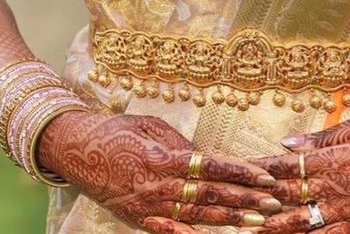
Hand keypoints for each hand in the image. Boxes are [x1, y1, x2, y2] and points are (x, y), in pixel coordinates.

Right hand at [39, 110, 280, 231]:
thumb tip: (207, 157)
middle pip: (210, 195)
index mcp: (161, 157)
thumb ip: (180, 144)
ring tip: (259, 222)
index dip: (240, 173)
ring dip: (231, 220)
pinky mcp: (140, 221)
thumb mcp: (149, 126)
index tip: (265, 176)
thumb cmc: (115, 130)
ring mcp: (148, 208)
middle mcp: (157, 185)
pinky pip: (172, 233)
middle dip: (245, 199)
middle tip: (273, 202)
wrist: (75, 151)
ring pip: (198, 217)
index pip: (211, 167)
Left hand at [249, 116, 349, 232]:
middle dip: (261, 201)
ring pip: (303, 223)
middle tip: (235, 205)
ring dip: (276, 227)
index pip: (289, 165)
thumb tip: (287, 142)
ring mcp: (346, 210)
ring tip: (252, 231)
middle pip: (289, 196)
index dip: (263, 170)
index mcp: (333, 158)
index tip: (241, 172)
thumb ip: (321, 137)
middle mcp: (335, 187)